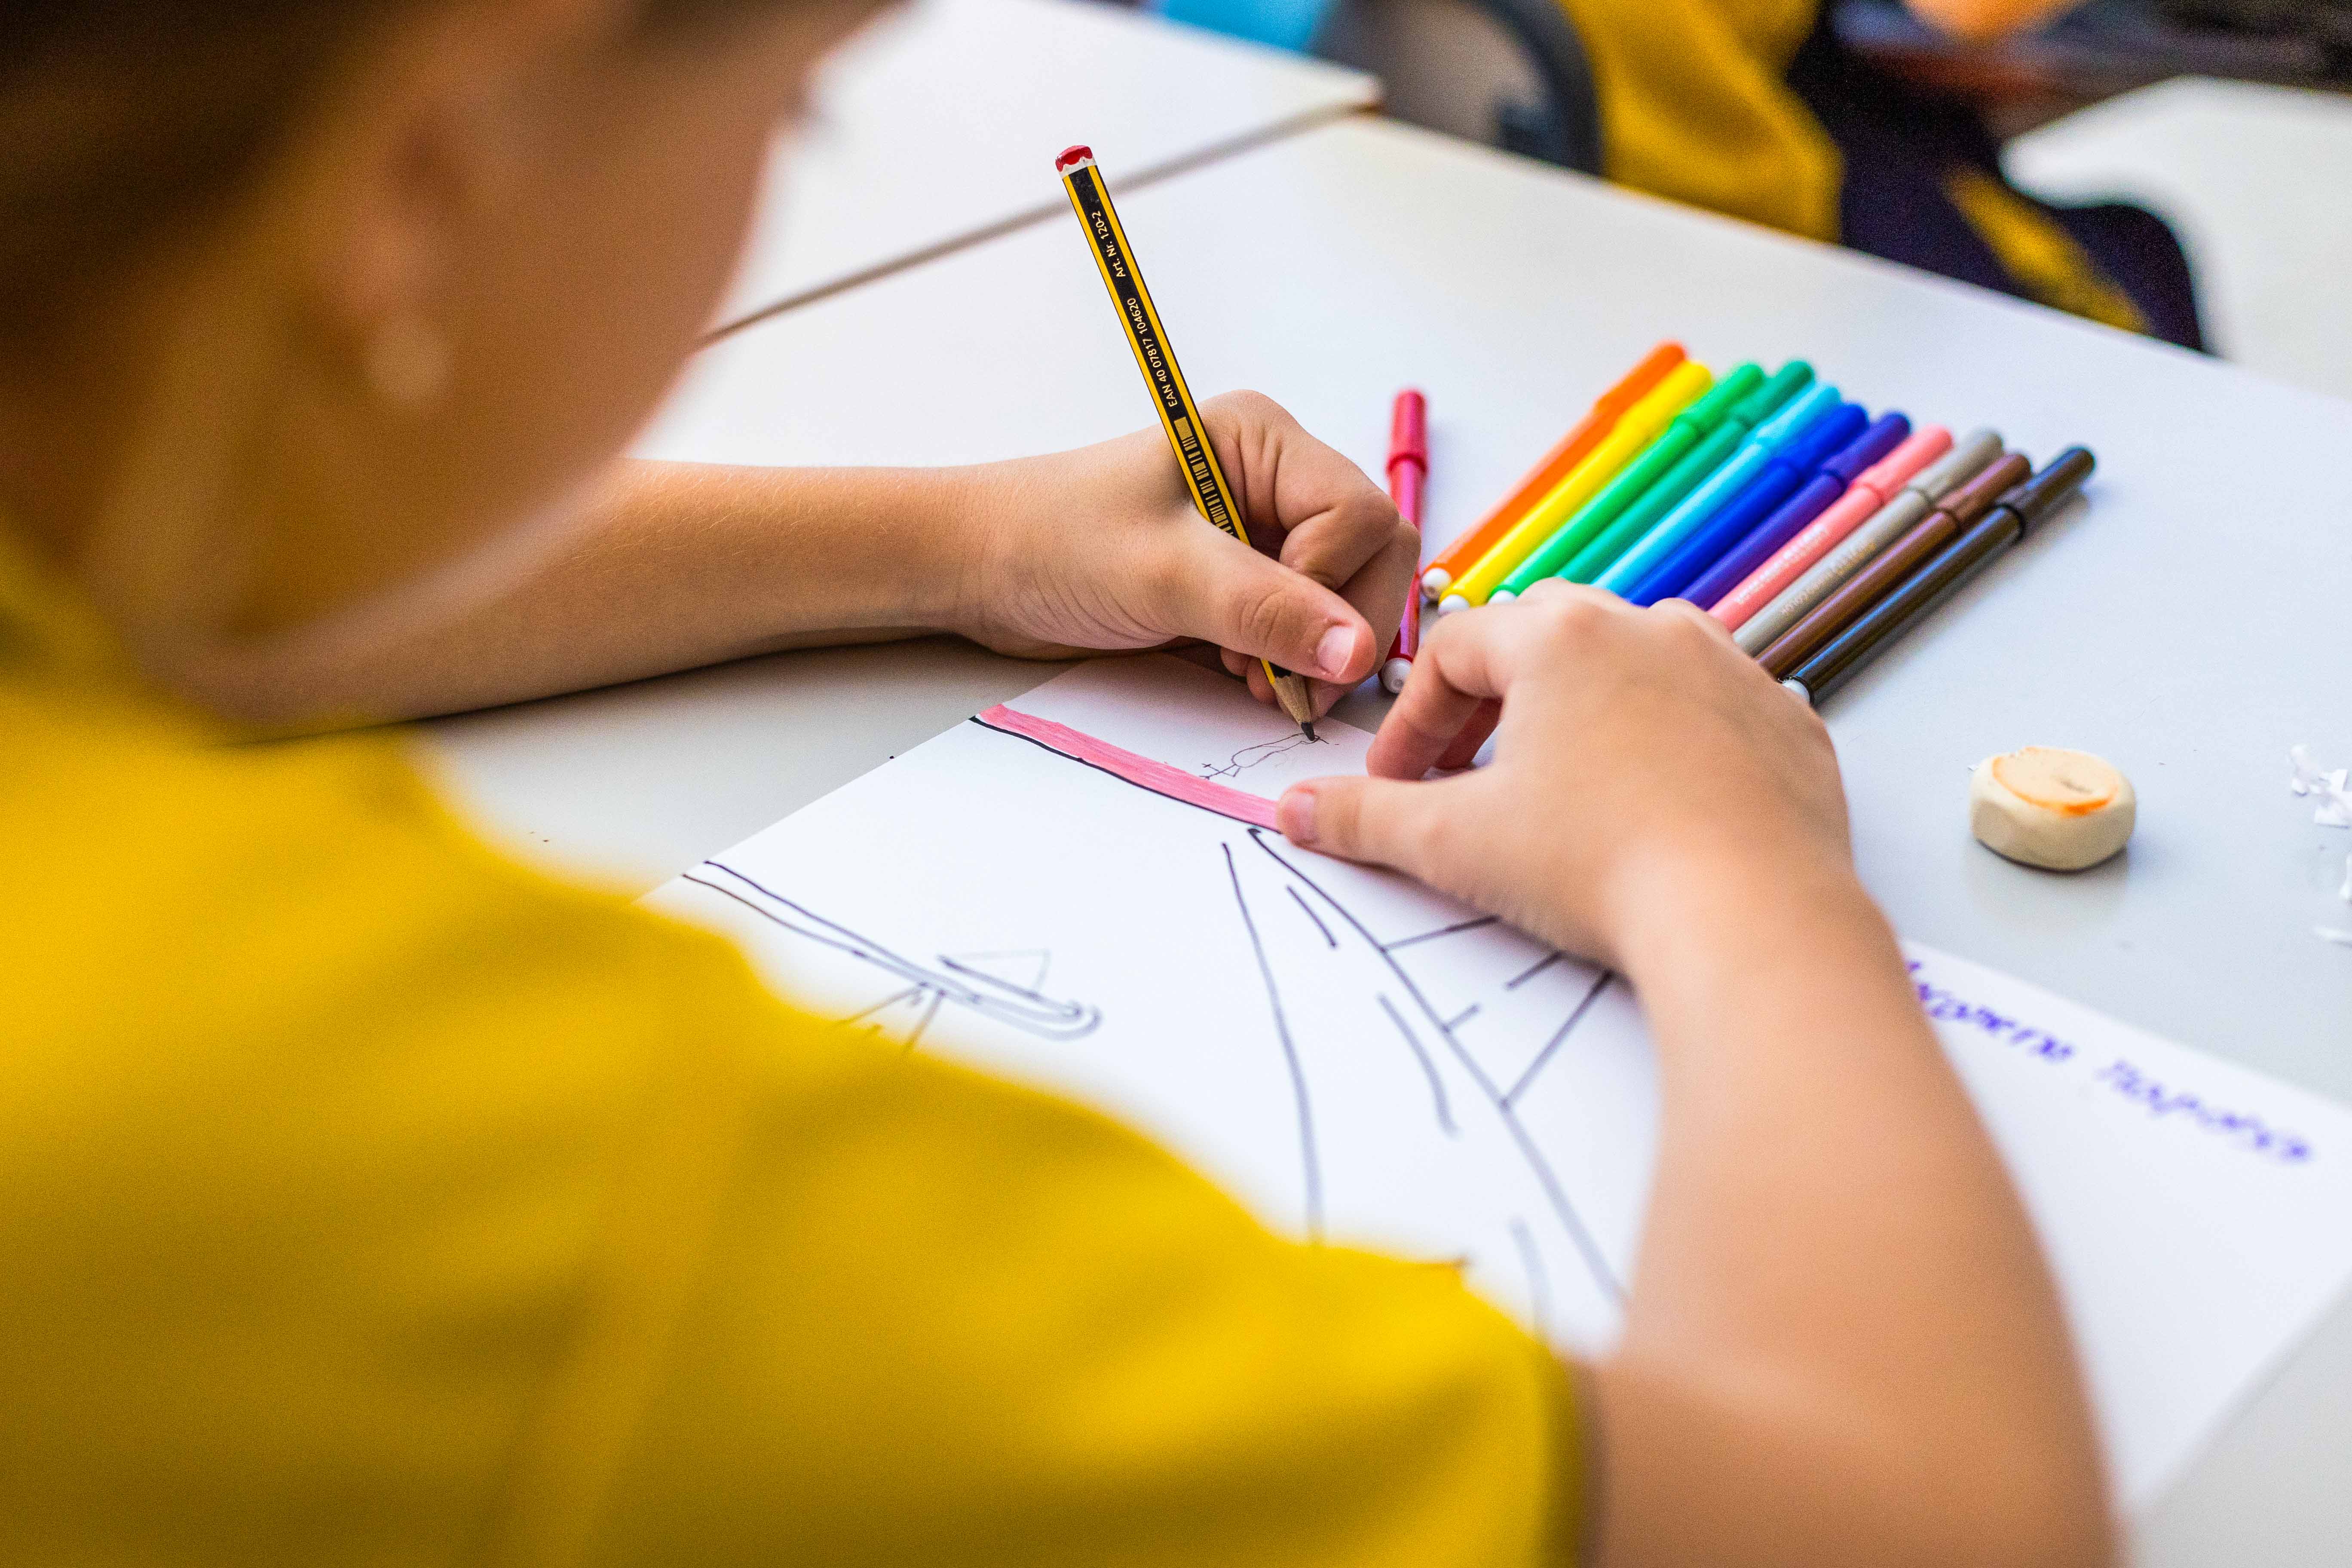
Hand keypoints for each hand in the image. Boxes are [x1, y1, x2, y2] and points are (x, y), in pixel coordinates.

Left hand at [955, 391, 1415, 714]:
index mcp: (1263, 443)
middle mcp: (1275, 484)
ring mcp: (1264, 538)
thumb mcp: (1162, 572)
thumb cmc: (1052, 540)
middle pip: (1373, 559)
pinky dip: (1289, 665)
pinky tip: (1242, 676)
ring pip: (1346, 603)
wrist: (981, 573)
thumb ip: (1264, 609)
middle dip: (1338, 627)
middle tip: (1280, 677)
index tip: (1274, 631)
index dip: (1334, 583)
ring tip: (1248, 674)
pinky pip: (1306, 632)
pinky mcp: (1245, 587)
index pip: (1364, 515)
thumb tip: (1354, 649)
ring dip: (1314, 652)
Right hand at [1273, 582, 1854, 967]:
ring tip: (1564, 787)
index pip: (1455, 650)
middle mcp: (1650, 628)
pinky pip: (1716, 712)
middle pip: (1545, 641)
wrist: (1751, 920)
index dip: (1412, 720)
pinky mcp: (1789, 724)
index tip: (1398, 783)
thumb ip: (1364, 818)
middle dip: (1496, 705)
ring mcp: (1731, 670)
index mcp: (1560, 635)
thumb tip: (1294, 808)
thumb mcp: (1454, 845)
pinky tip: (1655, 807)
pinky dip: (1676, 744)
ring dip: (1588, 712)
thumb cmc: (1600, 867)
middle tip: (1470, 778)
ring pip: (1637, 664)